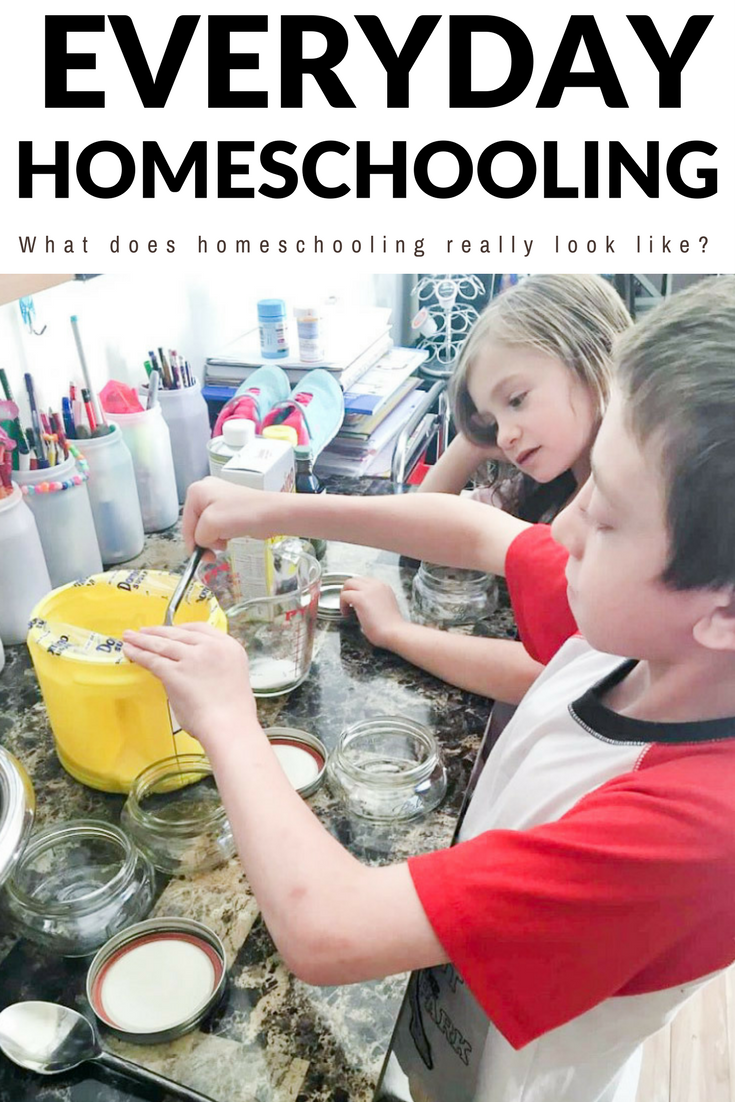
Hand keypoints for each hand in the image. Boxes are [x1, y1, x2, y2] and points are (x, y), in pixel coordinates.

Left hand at [122, 622, 257, 745]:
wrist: (229, 726)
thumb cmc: (232, 711)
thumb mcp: (227, 676)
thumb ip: (209, 665)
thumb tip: (187, 666)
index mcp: (229, 646)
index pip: (200, 628)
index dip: (180, 628)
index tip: (169, 629)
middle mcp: (212, 647)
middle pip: (179, 634)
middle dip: (158, 631)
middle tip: (143, 631)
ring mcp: (193, 658)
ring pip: (162, 644)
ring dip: (143, 640)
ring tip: (130, 637)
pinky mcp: (175, 671)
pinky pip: (152, 659)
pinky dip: (138, 654)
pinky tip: (130, 651)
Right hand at [182, 477, 281, 553]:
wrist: (273, 514)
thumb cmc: (245, 514)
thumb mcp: (210, 525)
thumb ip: (198, 536)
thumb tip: (202, 543)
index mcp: (197, 491)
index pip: (186, 524)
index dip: (191, 543)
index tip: (199, 556)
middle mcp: (206, 492)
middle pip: (195, 526)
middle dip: (204, 540)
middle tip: (213, 552)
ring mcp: (219, 500)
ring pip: (207, 529)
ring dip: (214, 539)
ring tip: (225, 542)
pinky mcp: (230, 510)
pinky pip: (218, 528)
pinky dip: (222, 536)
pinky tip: (230, 537)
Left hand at [340, 576, 405, 649]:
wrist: (395, 632)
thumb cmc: (392, 626)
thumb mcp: (386, 606)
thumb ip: (376, 600)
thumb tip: (365, 603)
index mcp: (384, 586)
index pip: (365, 580)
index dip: (357, 589)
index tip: (355, 600)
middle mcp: (376, 585)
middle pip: (355, 579)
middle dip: (349, 590)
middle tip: (348, 603)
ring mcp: (368, 590)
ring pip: (348, 584)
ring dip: (344, 595)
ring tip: (346, 608)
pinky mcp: (360, 598)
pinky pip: (344, 595)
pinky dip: (342, 604)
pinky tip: (346, 613)